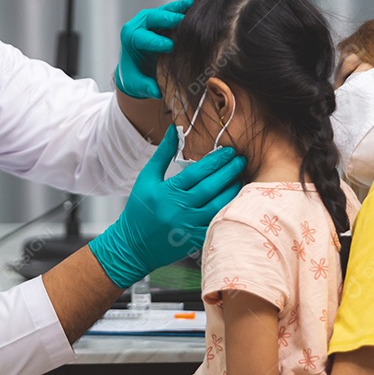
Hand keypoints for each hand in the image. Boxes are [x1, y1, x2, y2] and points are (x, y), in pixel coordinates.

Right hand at [89, 126, 244, 288]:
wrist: (132, 245)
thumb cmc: (139, 208)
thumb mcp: (147, 178)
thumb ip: (162, 154)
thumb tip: (175, 129)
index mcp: (166, 192)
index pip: (197, 172)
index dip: (215, 160)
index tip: (229, 150)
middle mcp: (178, 209)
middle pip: (210, 187)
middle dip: (229, 171)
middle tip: (241, 159)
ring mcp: (187, 226)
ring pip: (217, 205)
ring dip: (232, 190)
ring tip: (240, 177)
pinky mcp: (193, 240)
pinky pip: (215, 223)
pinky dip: (227, 211)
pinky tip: (235, 200)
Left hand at [114, 0, 192, 98]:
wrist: (137, 69)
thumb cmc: (136, 76)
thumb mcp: (138, 84)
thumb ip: (146, 87)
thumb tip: (156, 91)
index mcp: (130, 38)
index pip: (140, 36)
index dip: (154, 41)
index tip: (168, 46)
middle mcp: (139, 24)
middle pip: (152, 17)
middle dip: (166, 19)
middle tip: (181, 21)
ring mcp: (152, 19)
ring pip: (164, 10)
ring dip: (178, 7)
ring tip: (191, 5)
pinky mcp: (163, 18)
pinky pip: (173, 8)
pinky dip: (183, 3)